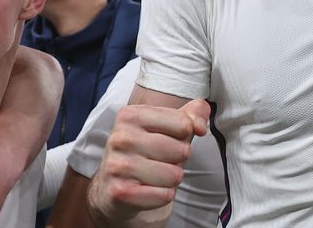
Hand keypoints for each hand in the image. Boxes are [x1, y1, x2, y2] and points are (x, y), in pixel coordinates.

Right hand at [87, 99, 208, 222]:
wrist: (111, 187)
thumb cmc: (145, 152)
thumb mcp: (168, 126)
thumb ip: (192, 114)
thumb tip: (201, 126)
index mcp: (131, 115)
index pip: (184, 124)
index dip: (184, 136)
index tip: (169, 139)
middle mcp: (120, 138)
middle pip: (182, 151)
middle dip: (179, 159)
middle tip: (161, 161)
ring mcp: (117, 166)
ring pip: (175, 175)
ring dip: (171, 179)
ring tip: (154, 175)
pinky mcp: (120, 192)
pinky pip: (165, 195)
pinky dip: (163, 196)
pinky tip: (147, 190)